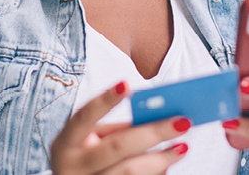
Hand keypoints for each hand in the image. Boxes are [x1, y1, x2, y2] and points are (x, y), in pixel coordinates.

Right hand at [49, 82, 192, 174]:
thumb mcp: (90, 143)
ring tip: (183, 147)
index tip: (126, 84)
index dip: (104, 101)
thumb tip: (155, 117)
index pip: (83, 118)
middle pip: (117, 147)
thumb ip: (116, 130)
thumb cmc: (85, 158)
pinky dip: (155, 173)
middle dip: (153, 132)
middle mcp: (72, 166)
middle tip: (182, 122)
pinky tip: (166, 165)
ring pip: (130, 171)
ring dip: (162, 158)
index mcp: (65, 144)